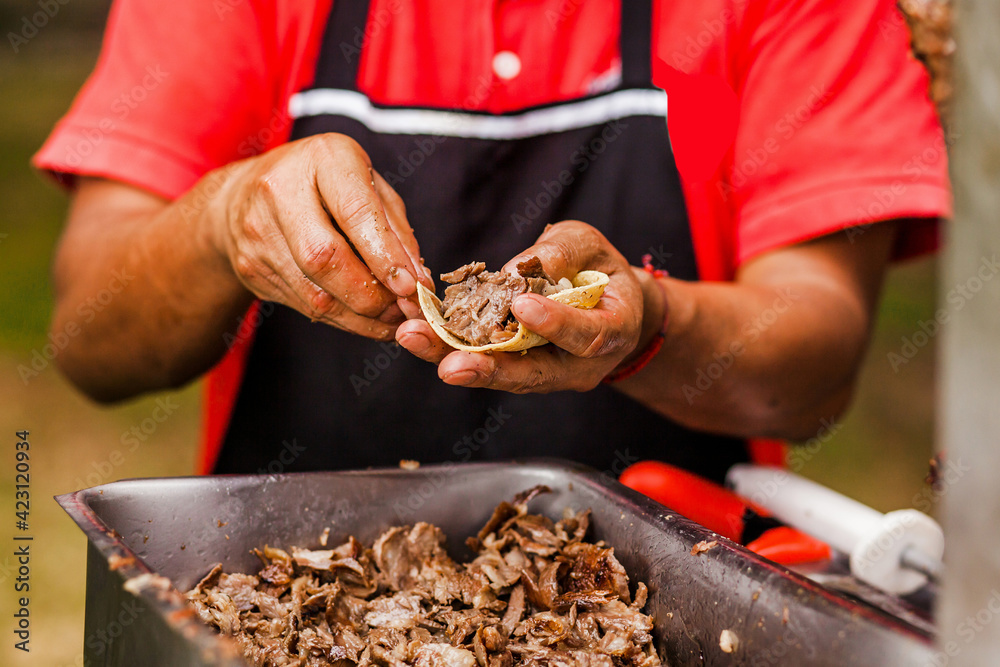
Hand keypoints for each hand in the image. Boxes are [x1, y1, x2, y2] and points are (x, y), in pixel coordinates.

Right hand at [211, 133, 430, 339]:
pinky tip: (364, 319)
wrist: (241, 195)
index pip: (355, 212)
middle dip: (372, 295)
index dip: (385, 256)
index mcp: (322, 159)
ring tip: (392, 320)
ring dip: (362, 317)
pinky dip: (343, 320)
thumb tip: (417, 278)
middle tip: (404, 309)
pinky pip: (305, 307)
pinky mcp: (251, 270)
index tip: (411, 286)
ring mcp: (259, 235)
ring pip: (315, 295)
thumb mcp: (365, 183)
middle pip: (325, 259)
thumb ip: (394, 226)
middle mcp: (280, 192)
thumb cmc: (320, 184)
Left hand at [397, 221, 662, 392]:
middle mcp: (580, 366)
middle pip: (534, 374)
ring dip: (453, 359)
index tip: (523, 307)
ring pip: (501, 375)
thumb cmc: (599, 268)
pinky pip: (484, 362)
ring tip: (414, 339)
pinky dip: (449, 348)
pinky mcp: (516, 367)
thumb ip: (566, 251)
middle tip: (449, 364)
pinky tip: (417, 332)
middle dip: (488, 369)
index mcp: (613, 331)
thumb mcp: (591, 245)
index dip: (556, 324)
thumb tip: (534, 264)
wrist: (603, 303)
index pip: (586, 336)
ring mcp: (547, 373)